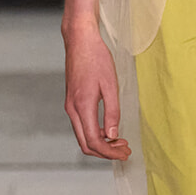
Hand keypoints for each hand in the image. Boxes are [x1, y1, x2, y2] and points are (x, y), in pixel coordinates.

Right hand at [62, 17, 130, 160]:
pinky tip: (109, 130)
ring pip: (83, 136)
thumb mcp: (110, 85)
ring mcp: (70, 106)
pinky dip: (95, 133)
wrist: (80, 41)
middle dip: (106, 152)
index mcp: (82, 106)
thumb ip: (112, 112)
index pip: (94, 141)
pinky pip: (81, 126)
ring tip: (120, 142)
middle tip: (124, 150)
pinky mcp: (72, 102)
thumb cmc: (96, 58)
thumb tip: (113, 134)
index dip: (110, 153)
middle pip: (86, 144)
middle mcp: (72, 109)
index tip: (125, 153)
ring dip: (101, 143)